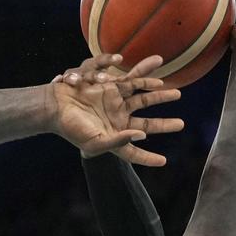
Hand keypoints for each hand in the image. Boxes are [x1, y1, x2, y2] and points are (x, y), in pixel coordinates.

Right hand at [49, 54, 184, 166]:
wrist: (54, 106)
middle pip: (146, 123)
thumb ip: (118, 142)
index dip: (147, 158)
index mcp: (114, 137)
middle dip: (163, 124)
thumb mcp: (95, 142)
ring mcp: (115, 102)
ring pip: (143, 96)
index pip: (133, 151)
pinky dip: (141, 74)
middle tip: (181, 124)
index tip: (163, 161)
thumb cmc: (72, 129)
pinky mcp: (110, 85)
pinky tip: (154, 73)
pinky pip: (129, 78)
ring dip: (158, 95)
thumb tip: (142, 136)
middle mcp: (118, 120)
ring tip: (175, 92)